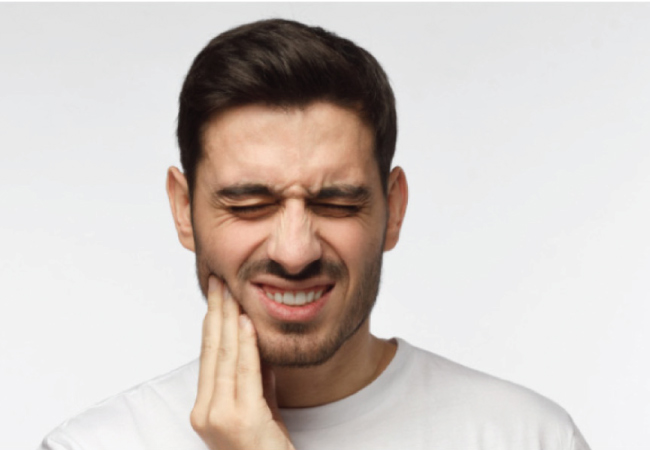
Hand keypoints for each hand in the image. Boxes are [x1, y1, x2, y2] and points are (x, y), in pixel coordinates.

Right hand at [190, 276, 294, 449]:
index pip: (208, 355)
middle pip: (212, 350)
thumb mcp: (260, 405)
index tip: (217, 294)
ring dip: (229, 319)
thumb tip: (256, 339)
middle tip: (218, 281)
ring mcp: (221, 417)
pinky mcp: (242, 420)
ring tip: (230, 291)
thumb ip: (255, 376)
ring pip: (225, 357)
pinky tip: (246, 323)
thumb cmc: (266, 448)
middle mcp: (206, 412)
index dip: (212, 321)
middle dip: (216, 312)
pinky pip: (244, 373)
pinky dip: (246, 345)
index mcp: (206, 408)